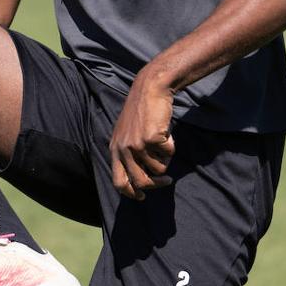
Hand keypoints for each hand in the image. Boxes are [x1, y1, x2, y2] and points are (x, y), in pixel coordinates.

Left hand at [109, 69, 175, 199]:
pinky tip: (166, 131)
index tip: (142, 196)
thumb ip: (128, 153)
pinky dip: (171, 145)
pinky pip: (168, 153)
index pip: (118, 181)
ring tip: (163, 141)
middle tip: (167, 181)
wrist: (150, 89)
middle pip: (140, 181)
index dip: (130, 193)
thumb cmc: (142, 110)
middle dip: (156, 184)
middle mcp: (123, 150)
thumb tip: (140, 180)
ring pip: (158, 168)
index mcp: (115, 150)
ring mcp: (137, 145)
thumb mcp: (126, 133)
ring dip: (165, 158)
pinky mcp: (151, 139)